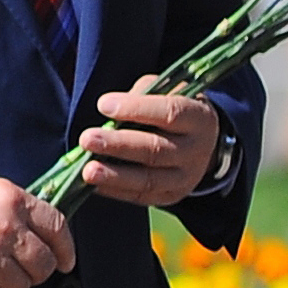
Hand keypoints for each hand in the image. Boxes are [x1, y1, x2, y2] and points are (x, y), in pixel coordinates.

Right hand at [0, 164, 74, 287]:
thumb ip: (10, 202)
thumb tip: (32, 223)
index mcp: (12, 199)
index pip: (57, 228)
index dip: (65, 249)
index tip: (64, 261)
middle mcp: (5, 229)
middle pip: (43, 265)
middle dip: (35, 271)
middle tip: (18, 269)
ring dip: (9, 287)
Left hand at [76, 89, 220, 208]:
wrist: (200, 140)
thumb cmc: (172, 107)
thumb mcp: (166, 91)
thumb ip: (141, 95)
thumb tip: (108, 109)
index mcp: (199, 118)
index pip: (169, 113)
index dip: (135, 109)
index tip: (102, 105)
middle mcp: (196, 150)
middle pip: (155, 150)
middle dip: (118, 145)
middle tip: (86, 139)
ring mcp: (187, 177)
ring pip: (149, 179)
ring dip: (115, 175)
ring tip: (87, 171)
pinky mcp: (172, 195)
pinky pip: (142, 196)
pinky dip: (116, 190)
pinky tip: (94, 185)